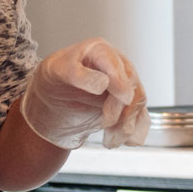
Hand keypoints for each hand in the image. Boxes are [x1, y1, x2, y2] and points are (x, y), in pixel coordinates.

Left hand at [19, 38, 148, 149]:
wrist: (53, 96)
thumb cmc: (54, 78)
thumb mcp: (57, 72)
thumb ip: (79, 75)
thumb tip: (104, 83)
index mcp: (99, 51)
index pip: (114, 64)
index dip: (120, 81)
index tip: (123, 98)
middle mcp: (116, 65)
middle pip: (130, 84)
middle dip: (121, 108)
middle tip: (106, 123)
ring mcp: (124, 84)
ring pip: (138, 102)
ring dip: (127, 124)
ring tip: (110, 139)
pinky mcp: (126, 104)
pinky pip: (139, 117)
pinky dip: (134, 132)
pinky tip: (119, 141)